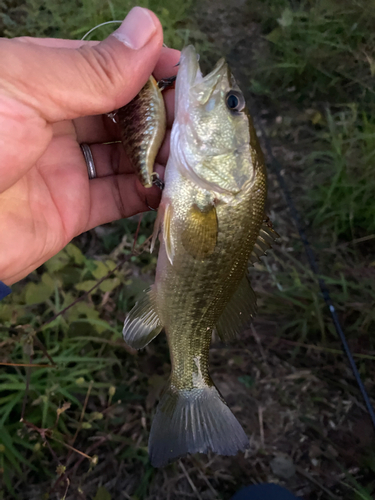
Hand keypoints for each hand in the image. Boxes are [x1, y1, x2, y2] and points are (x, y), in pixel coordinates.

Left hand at [0, 7, 179, 285]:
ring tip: (191, 154)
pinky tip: (170, 187)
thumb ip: (91, 68)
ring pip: (124, 156)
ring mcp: (63, 167)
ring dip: (157, 155)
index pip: (104, 66)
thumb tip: (149, 28)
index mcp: (39, 81)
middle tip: (195, 119)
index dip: (146, 66)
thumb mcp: (26, 88)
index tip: (184, 71)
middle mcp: (54, 122)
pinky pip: (117, 198)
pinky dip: (146, 193)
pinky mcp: (70, 211)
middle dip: (158, 113)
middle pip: (119, 113)